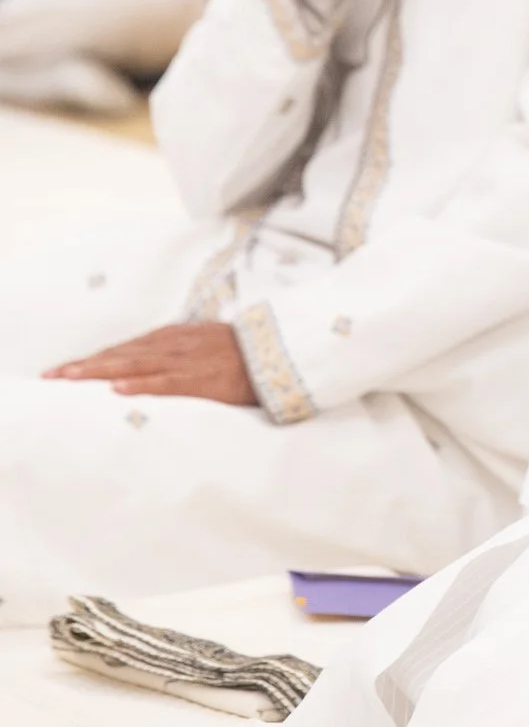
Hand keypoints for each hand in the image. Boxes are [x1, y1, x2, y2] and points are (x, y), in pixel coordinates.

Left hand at [45, 323, 256, 405]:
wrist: (276, 352)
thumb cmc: (239, 353)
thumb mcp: (202, 344)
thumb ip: (175, 352)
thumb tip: (148, 363)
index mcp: (173, 338)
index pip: (124, 348)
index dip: (94, 358)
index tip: (65, 370)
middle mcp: (173, 345)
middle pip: (120, 354)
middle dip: (85, 365)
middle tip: (54, 377)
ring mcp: (185, 361)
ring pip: (134, 365)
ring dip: (100, 371)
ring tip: (72, 379)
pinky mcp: (200, 378)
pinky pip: (165, 381)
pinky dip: (140, 384)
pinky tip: (118, 388)